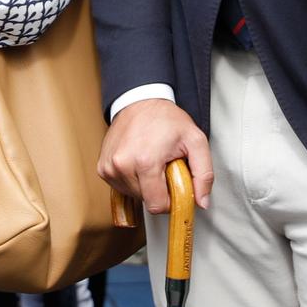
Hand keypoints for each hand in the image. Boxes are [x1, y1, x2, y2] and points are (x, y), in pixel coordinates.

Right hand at [97, 99, 213, 211]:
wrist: (140, 101)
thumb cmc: (166, 119)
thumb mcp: (195, 140)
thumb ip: (204, 174)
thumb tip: (202, 202)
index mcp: (145, 162)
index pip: (157, 205)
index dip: (170, 199)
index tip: (174, 183)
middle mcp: (122, 165)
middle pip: (146, 200)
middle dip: (158, 189)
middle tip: (163, 166)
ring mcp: (109, 167)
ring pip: (133, 195)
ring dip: (145, 184)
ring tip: (151, 161)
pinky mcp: (102, 168)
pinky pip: (121, 187)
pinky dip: (133, 180)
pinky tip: (138, 162)